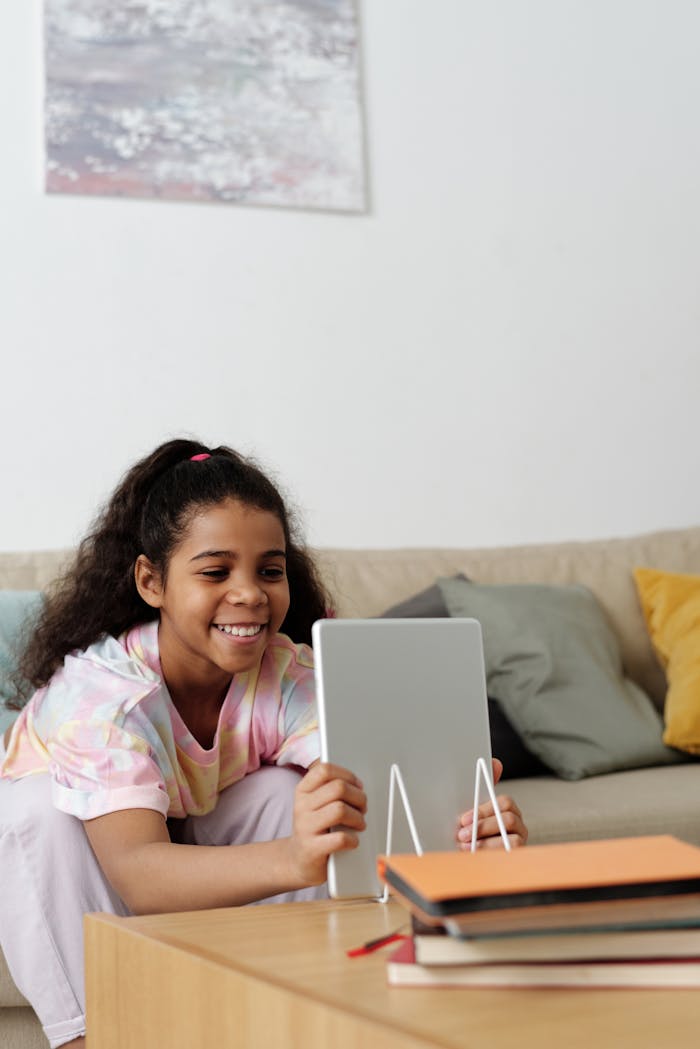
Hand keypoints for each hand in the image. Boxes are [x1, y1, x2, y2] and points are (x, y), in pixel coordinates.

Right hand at [288, 762, 366, 884]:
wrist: (298, 860)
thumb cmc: (314, 828)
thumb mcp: (316, 804)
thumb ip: (332, 791)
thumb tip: (358, 785)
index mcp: (303, 791)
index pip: (324, 770)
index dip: (346, 775)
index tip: (357, 785)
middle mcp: (301, 806)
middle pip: (338, 788)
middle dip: (358, 797)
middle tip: (362, 807)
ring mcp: (305, 827)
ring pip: (340, 810)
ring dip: (357, 818)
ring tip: (359, 824)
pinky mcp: (312, 849)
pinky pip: (340, 838)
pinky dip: (353, 840)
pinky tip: (352, 841)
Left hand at [455, 758, 527, 849]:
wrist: (467, 859)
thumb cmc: (470, 833)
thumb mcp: (470, 813)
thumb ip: (480, 792)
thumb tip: (496, 763)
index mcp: (505, 810)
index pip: (504, 802)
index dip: (483, 810)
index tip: (463, 819)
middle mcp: (517, 824)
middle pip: (508, 818)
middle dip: (482, 826)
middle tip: (462, 834)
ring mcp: (520, 840)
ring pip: (510, 837)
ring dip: (484, 841)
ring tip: (466, 846)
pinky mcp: (519, 855)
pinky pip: (510, 851)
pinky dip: (491, 852)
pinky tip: (476, 856)